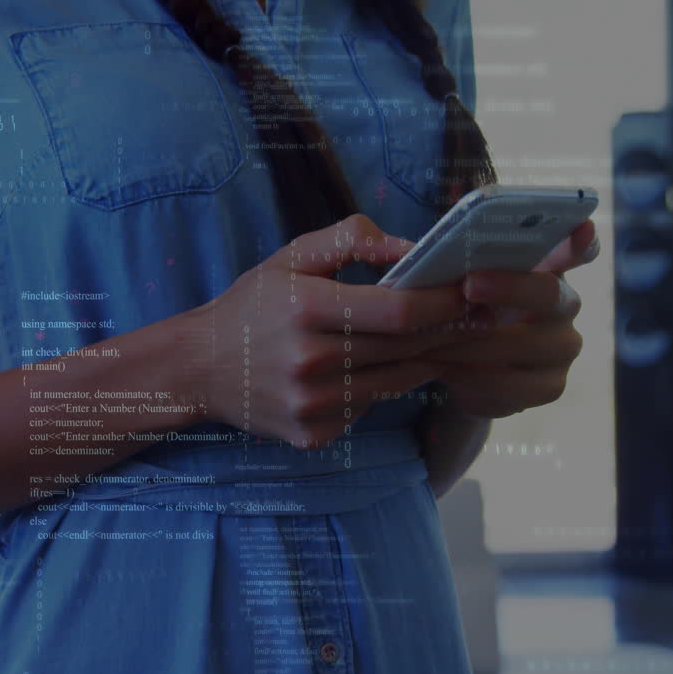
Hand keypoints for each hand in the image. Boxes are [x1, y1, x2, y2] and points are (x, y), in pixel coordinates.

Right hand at [187, 214, 482, 445]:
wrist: (198, 369)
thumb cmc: (252, 307)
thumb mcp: (290, 258)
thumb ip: (350, 239)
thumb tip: (410, 248)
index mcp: (306, 309)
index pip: (399, 312)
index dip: (444, 303)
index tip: (471, 291)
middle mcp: (310, 361)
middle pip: (407, 348)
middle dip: (447, 330)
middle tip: (474, 315)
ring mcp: (311, 404)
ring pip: (396, 382)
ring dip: (420, 360)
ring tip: (430, 339)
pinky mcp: (311, 433)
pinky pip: (368, 410)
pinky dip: (378, 390)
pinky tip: (366, 372)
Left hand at [421, 220, 599, 417]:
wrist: (464, 377)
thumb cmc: (459, 317)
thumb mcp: (452, 289)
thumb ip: (449, 268)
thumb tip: (410, 252)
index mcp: (545, 269)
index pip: (576, 249)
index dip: (579, 241)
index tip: (580, 227)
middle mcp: (564, 304)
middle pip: (549, 293)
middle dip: (508, 288)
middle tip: (469, 284)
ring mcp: (563, 346)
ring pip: (524, 343)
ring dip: (474, 340)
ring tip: (431, 336)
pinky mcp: (551, 386)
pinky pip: (512, 382)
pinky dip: (472, 375)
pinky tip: (444, 368)